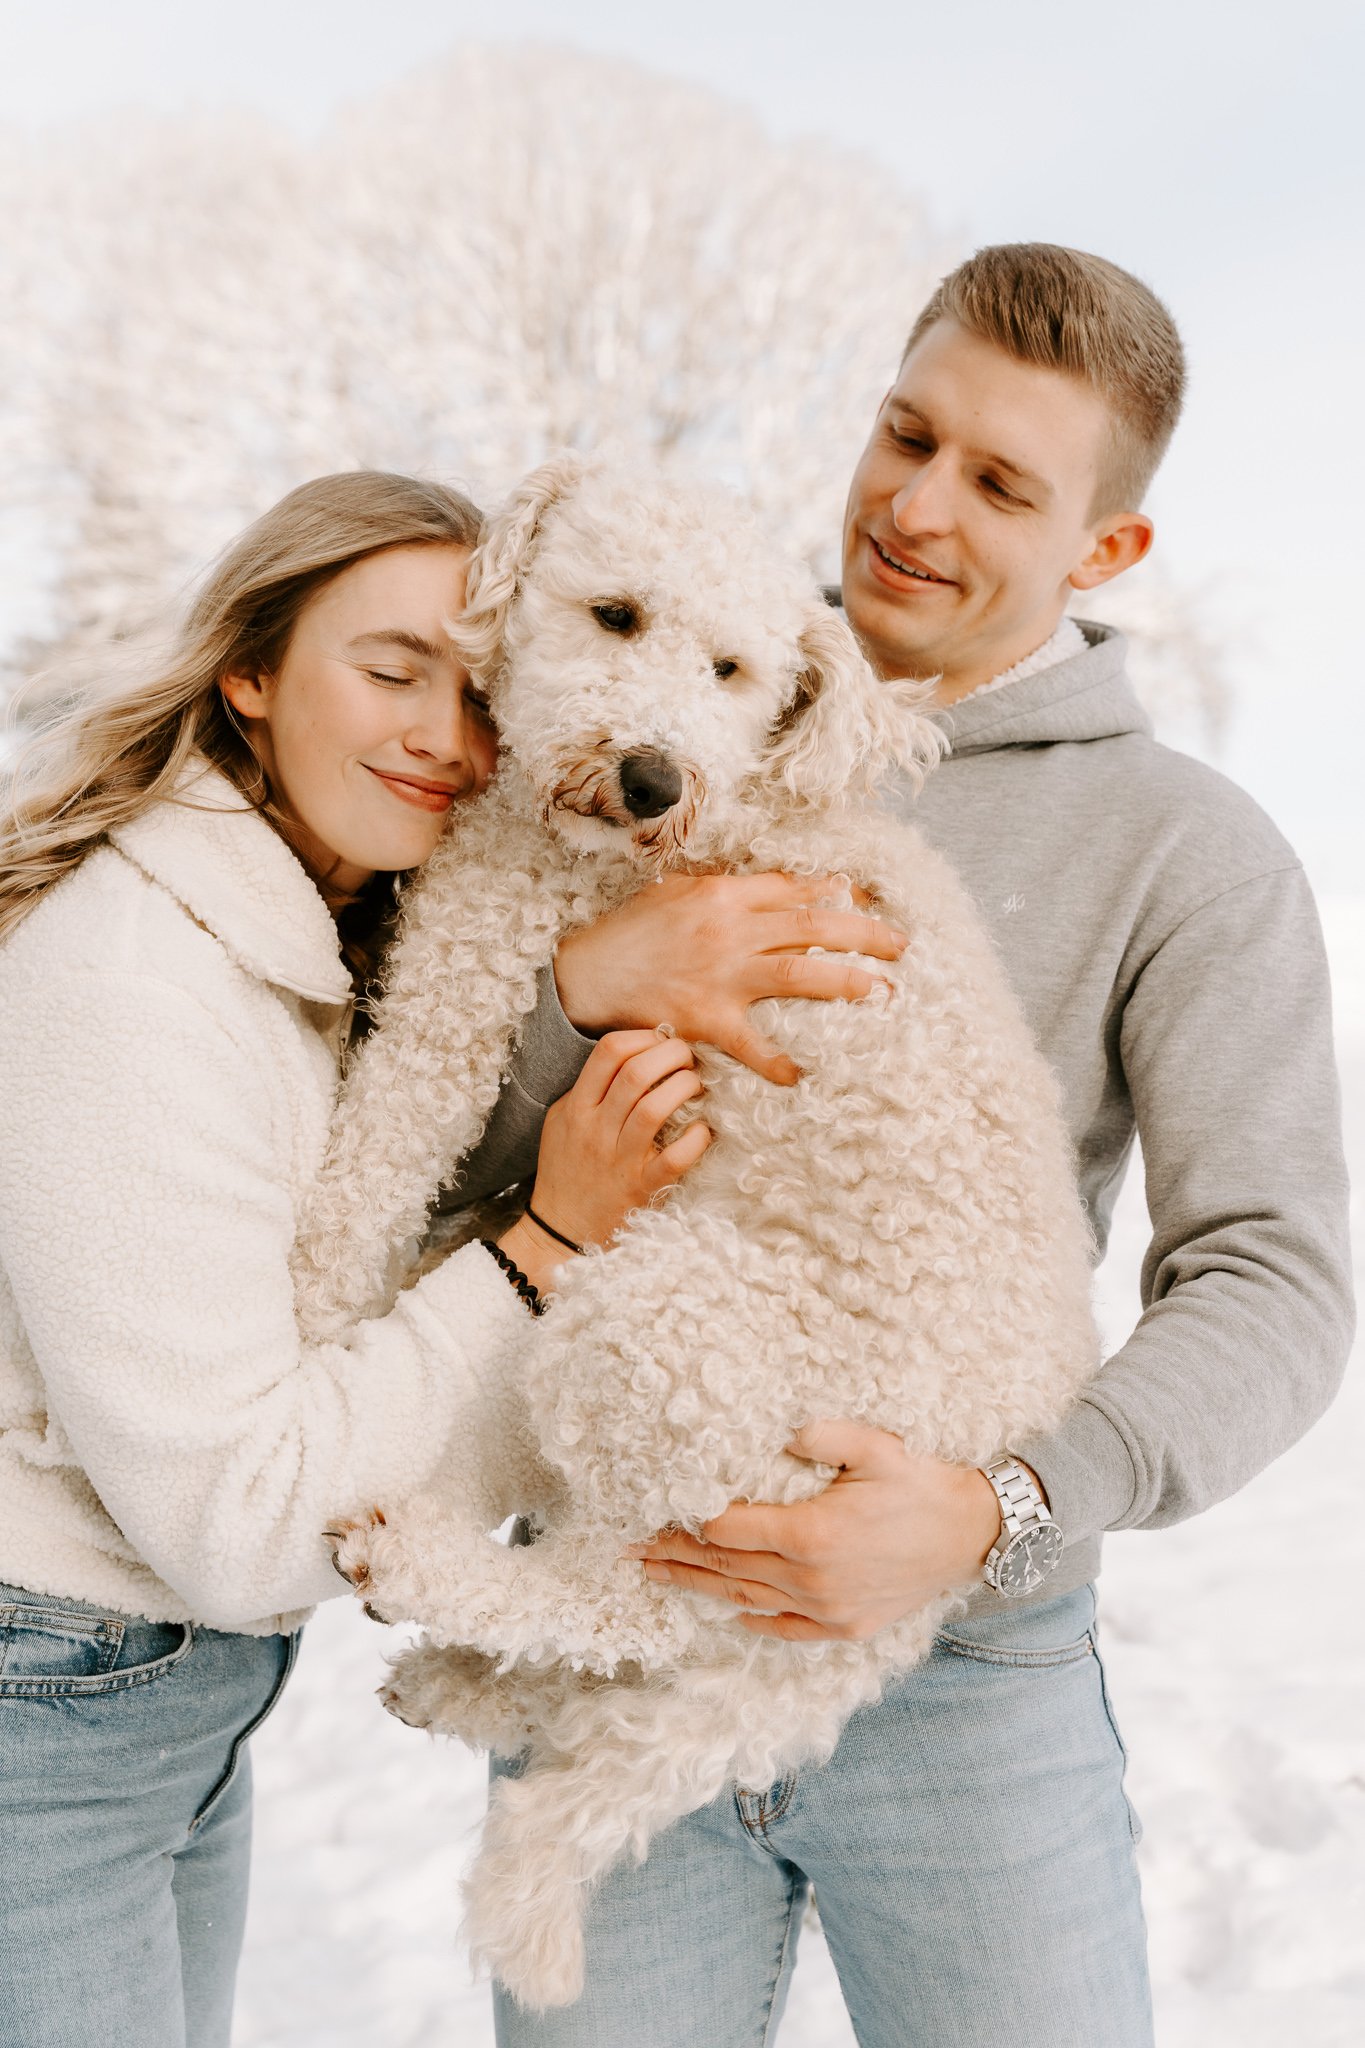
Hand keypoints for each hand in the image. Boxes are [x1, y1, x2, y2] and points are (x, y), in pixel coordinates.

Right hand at [500, 1030, 710, 1292]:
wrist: (559, 1232)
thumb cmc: (566, 1172)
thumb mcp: (562, 1122)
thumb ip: (589, 1090)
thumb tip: (633, 1057)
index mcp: (576, 1108)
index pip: (608, 1052)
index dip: (643, 1037)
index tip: (660, 1040)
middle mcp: (596, 1130)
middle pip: (637, 1072)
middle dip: (671, 1054)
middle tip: (687, 1058)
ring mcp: (619, 1160)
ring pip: (654, 1108)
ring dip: (684, 1087)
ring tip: (696, 1084)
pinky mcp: (641, 1189)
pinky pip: (675, 1158)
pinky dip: (696, 1139)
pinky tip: (703, 1130)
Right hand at [553, 873, 907, 1085]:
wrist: (586, 974)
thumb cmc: (630, 932)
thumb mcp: (676, 892)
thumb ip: (724, 888)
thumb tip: (772, 886)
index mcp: (723, 895)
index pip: (794, 889)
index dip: (837, 893)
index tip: (869, 900)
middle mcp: (730, 931)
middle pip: (812, 926)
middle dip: (863, 933)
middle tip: (899, 945)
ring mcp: (721, 976)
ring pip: (799, 974)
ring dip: (846, 982)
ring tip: (881, 992)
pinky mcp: (707, 1019)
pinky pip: (752, 1045)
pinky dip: (777, 1063)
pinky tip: (802, 1075)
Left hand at [629, 1419, 1005, 1640]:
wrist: (976, 1534)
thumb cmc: (922, 1482)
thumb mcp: (874, 1445)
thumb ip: (819, 1434)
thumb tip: (774, 1427)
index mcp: (810, 1534)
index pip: (727, 1530)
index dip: (686, 1521)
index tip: (651, 1511)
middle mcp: (811, 1580)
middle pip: (725, 1569)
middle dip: (675, 1555)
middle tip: (629, 1550)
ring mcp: (827, 1610)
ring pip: (746, 1601)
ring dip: (698, 1589)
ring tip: (656, 1577)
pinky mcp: (845, 1627)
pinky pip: (785, 1629)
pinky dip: (752, 1621)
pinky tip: (728, 1613)